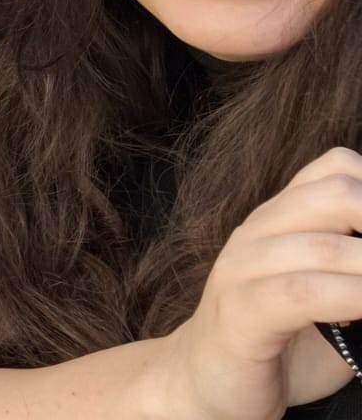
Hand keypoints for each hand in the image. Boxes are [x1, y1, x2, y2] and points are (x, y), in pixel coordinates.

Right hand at [152, 148, 361, 419]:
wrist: (206, 385)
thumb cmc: (280, 344)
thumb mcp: (327, 296)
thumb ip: (358, 275)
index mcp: (279, 220)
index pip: (336, 168)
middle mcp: (258, 232)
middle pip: (337, 193)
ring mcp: (242, 268)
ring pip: (327, 246)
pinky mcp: (239, 312)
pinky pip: (302, 293)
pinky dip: (352, 297)